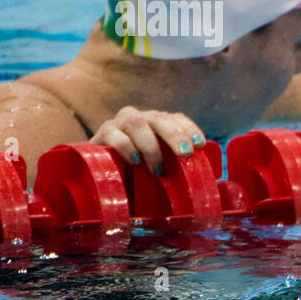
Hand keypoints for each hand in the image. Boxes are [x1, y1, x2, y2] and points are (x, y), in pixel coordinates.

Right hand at [89, 106, 205, 175]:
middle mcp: (139, 119)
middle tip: (185, 153)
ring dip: (150, 146)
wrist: (96, 175)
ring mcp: (118, 124)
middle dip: (175, 134)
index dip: (189, 128)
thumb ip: (175, 168)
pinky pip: (114, 135)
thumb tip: (204, 180)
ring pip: (136, 123)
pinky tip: (135, 161)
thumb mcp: (157, 168)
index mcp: (156, 125)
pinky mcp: (101, 135)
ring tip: (157, 168)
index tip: (200, 144)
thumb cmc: (134, 174)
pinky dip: (127, 147)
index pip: (176, 118)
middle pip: (159, 118)